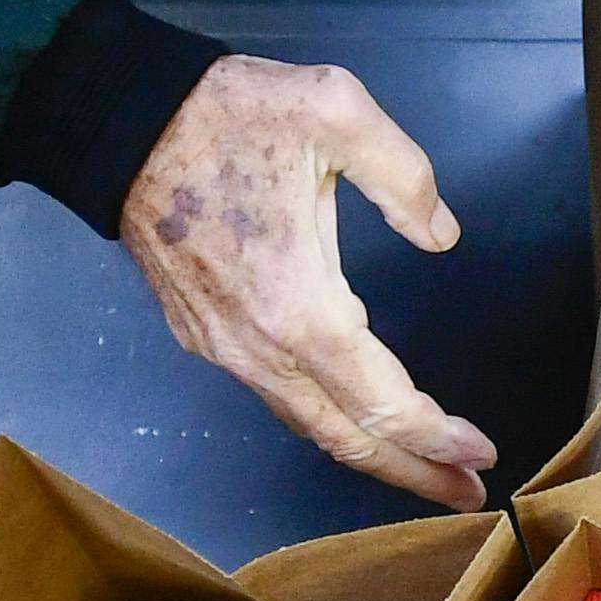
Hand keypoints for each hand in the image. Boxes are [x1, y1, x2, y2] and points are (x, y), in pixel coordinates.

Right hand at [120, 55, 500, 511]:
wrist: (120, 121)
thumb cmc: (222, 115)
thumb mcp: (336, 110)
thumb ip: (404, 176)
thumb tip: (438, 234)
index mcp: (297, 304)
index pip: (381, 402)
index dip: (436, 436)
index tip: (481, 452)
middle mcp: (256, 346)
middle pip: (344, 438)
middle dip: (411, 471)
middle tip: (465, 490)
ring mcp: (222, 346)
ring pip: (305, 423)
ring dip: (368, 450)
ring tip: (423, 461)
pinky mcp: (200, 333)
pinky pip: (273, 395)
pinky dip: (323, 418)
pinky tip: (351, 411)